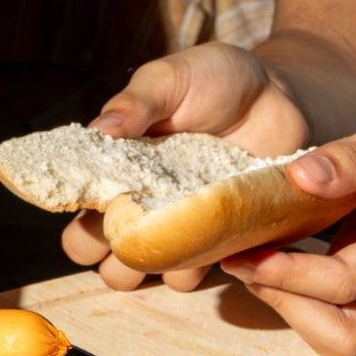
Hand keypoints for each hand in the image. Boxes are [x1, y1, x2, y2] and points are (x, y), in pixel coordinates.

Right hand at [61, 43, 312, 292]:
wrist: (276, 95)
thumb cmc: (214, 80)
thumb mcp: (170, 79)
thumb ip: (135, 103)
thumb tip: (99, 130)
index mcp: (119, 172)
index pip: (80, 219)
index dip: (82, 231)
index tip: (106, 212)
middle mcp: (145, 207)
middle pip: (108, 262)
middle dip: (113, 262)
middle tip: (140, 233)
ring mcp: (182, 227)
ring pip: (149, 275)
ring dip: (155, 268)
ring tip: (180, 232)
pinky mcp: (220, 238)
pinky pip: (197, 272)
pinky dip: (199, 266)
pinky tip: (216, 234)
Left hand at [223, 74, 355, 355]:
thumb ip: (354, 155)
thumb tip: (300, 178)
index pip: (348, 283)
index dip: (291, 276)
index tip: (246, 254)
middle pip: (345, 332)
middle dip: (290, 306)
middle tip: (245, 262)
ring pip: (339, 323)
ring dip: (291, 301)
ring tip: (249, 256)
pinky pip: (334, 294)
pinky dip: (297, 282)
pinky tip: (266, 245)